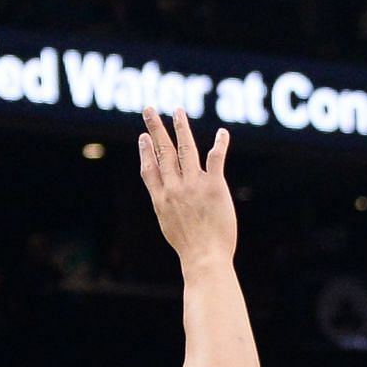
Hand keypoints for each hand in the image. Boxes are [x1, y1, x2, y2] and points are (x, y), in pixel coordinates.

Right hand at [138, 107, 236, 268]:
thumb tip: (167, 197)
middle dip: (156, 129)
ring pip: (186, 149)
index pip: (149, 169)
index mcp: (161, 198)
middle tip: (149, 110)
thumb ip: (168, 205)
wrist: (204, 257)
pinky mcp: (214, 186)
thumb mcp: (169, 225)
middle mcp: (174, 188)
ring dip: (181, 128)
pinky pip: (216, 159)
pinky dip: (220, 144)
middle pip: (163, 152)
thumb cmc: (190, 247)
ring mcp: (194, 185)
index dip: (145, 151)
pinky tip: (222, 133)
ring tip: (178, 112)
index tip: (143, 137)